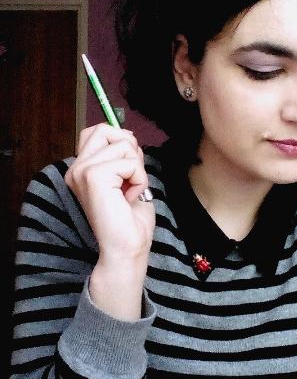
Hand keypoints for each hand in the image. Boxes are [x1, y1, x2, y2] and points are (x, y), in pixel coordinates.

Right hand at [65, 123, 154, 260]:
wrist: (127, 249)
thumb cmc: (130, 222)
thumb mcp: (128, 179)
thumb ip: (125, 156)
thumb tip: (129, 136)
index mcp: (81, 170)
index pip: (98, 131)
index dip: (121, 143)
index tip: (127, 172)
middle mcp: (76, 168)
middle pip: (107, 129)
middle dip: (130, 151)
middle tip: (129, 180)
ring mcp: (82, 171)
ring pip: (123, 144)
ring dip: (137, 170)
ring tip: (129, 193)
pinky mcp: (94, 176)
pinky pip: (129, 162)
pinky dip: (138, 179)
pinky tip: (130, 198)